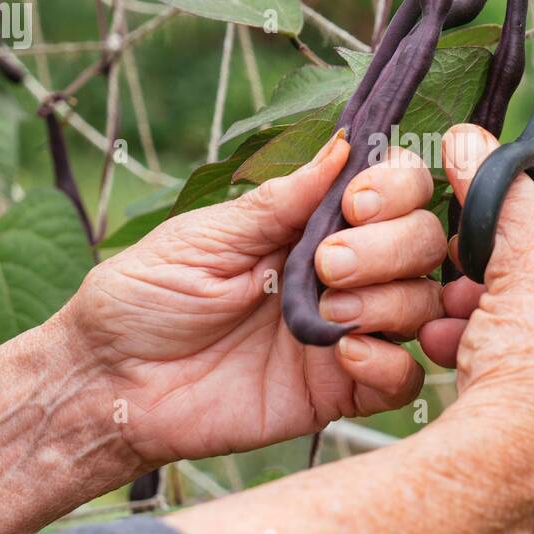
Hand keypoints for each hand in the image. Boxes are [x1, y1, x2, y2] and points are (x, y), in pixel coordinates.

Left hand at [65, 132, 444, 466]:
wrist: (109, 382)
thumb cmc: (145, 298)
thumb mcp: (205, 236)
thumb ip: (280, 201)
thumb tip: (343, 144)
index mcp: (311, 224)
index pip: (395, 191)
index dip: (395, 188)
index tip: (354, 202)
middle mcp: (344, 273)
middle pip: (423, 242)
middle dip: (390, 246)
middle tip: (327, 265)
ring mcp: (348, 331)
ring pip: (424, 304)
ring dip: (390, 300)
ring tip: (328, 314)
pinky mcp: (340, 389)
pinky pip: (405, 378)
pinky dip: (390, 363)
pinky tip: (344, 354)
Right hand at [419, 125, 533, 481]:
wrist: (512, 462)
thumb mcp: (517, 256)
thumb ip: (502, 193)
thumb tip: (473, 146)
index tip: (533, 175)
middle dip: (521, 253)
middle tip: (481, 246)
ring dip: (507, 296)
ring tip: (461, 299)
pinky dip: (517, 338)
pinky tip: (465, 339)